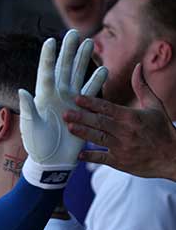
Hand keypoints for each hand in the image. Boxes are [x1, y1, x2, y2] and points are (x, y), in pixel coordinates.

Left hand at [18, 30, 107, 187]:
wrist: (51, 161)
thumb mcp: (31, 127)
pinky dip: (97, 81)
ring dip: (84, 60)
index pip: (46, 72)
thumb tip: (22, 90)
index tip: (51, 40)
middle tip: (74, 32)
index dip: (48, 56)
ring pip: (78, 75)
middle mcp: (56, 95)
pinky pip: (91, 92)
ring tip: (89, 43)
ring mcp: (69, 101)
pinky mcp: (81, 110)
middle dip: (69, 50)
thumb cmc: (37, 145)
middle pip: (64, 68)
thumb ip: (28, 109)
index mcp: (43, 97)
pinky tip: (103, 69)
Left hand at [64, 63, 175, 180]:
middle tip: (65, 113)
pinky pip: (102, 158)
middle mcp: (126, 132)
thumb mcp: (155, 106)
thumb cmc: (162, 129)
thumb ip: (142, 87)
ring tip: (69, 127)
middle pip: (100, 123)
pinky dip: (90, 156)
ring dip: (83, 133)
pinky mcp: (120, 162)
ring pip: (99, 139)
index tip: (77, 97)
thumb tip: (138, 66)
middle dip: (82, 117)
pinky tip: (78, 154)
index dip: (92, 103)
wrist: (172, 156)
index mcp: (132, 117)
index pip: (108, 108)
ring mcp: (122, 148)